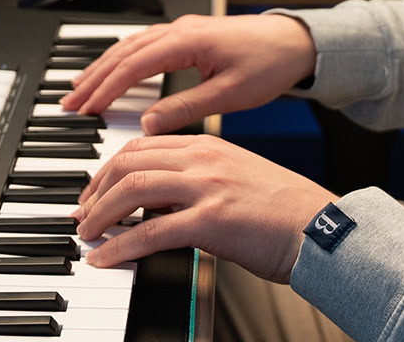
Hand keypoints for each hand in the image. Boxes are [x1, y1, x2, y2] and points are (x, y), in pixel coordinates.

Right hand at [60, 13, 316, 133]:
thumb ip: (186, 108)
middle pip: (123, 53)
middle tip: (68, 103)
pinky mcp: (189, 35)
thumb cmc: (269, 64)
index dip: (106, 89)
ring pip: (131, 46)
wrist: (296, 41)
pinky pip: (144, 44)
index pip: (133, 66)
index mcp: (187, 41)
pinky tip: (114, 72)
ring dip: (103, 67)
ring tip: (80, 89)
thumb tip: (148, 125)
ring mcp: (183, 30)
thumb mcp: (229, 94)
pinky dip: (122, 59)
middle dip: (93, 78)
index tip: (85, 111)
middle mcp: (179, 30)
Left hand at [71, 134, 332, 282]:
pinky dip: (118, 246)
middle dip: (95, 189)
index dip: (109, 169)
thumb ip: (199, 181)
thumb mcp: (237, 179)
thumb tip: (162, 204)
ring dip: (99, 215)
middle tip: (82, 213)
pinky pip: (149, 233)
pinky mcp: (210, 222)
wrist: (321, 229)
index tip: (95, 190)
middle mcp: (204, 159)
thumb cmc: (285, 211)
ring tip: (86, 234)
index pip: (143, 146)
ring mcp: (206, 188)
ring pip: (131, 190)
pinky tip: (104, 258)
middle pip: (129, 162)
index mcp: (209, 145)